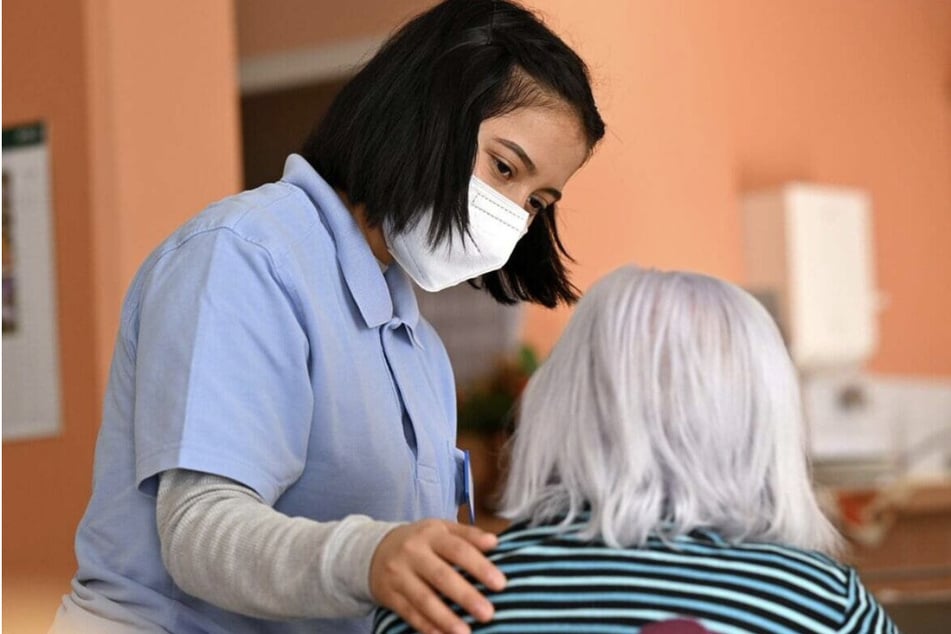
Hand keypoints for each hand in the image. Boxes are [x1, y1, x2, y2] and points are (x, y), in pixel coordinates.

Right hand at [370, 519, 505, 633]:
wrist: (375, 549)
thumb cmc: (420, 541)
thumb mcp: (441, 530)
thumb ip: (468, 535)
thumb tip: (494, 542)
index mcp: (431, 534)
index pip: (458, 549)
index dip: (480, 566)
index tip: (501, 584)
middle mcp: (413, 552)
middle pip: (441, 576)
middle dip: (466, 596)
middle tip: (488, 613)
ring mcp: (398, 574)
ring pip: (424, 598)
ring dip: (445, 618)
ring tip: (465, 632)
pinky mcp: (388, 594)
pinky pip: (408, 612)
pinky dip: (425, 626)